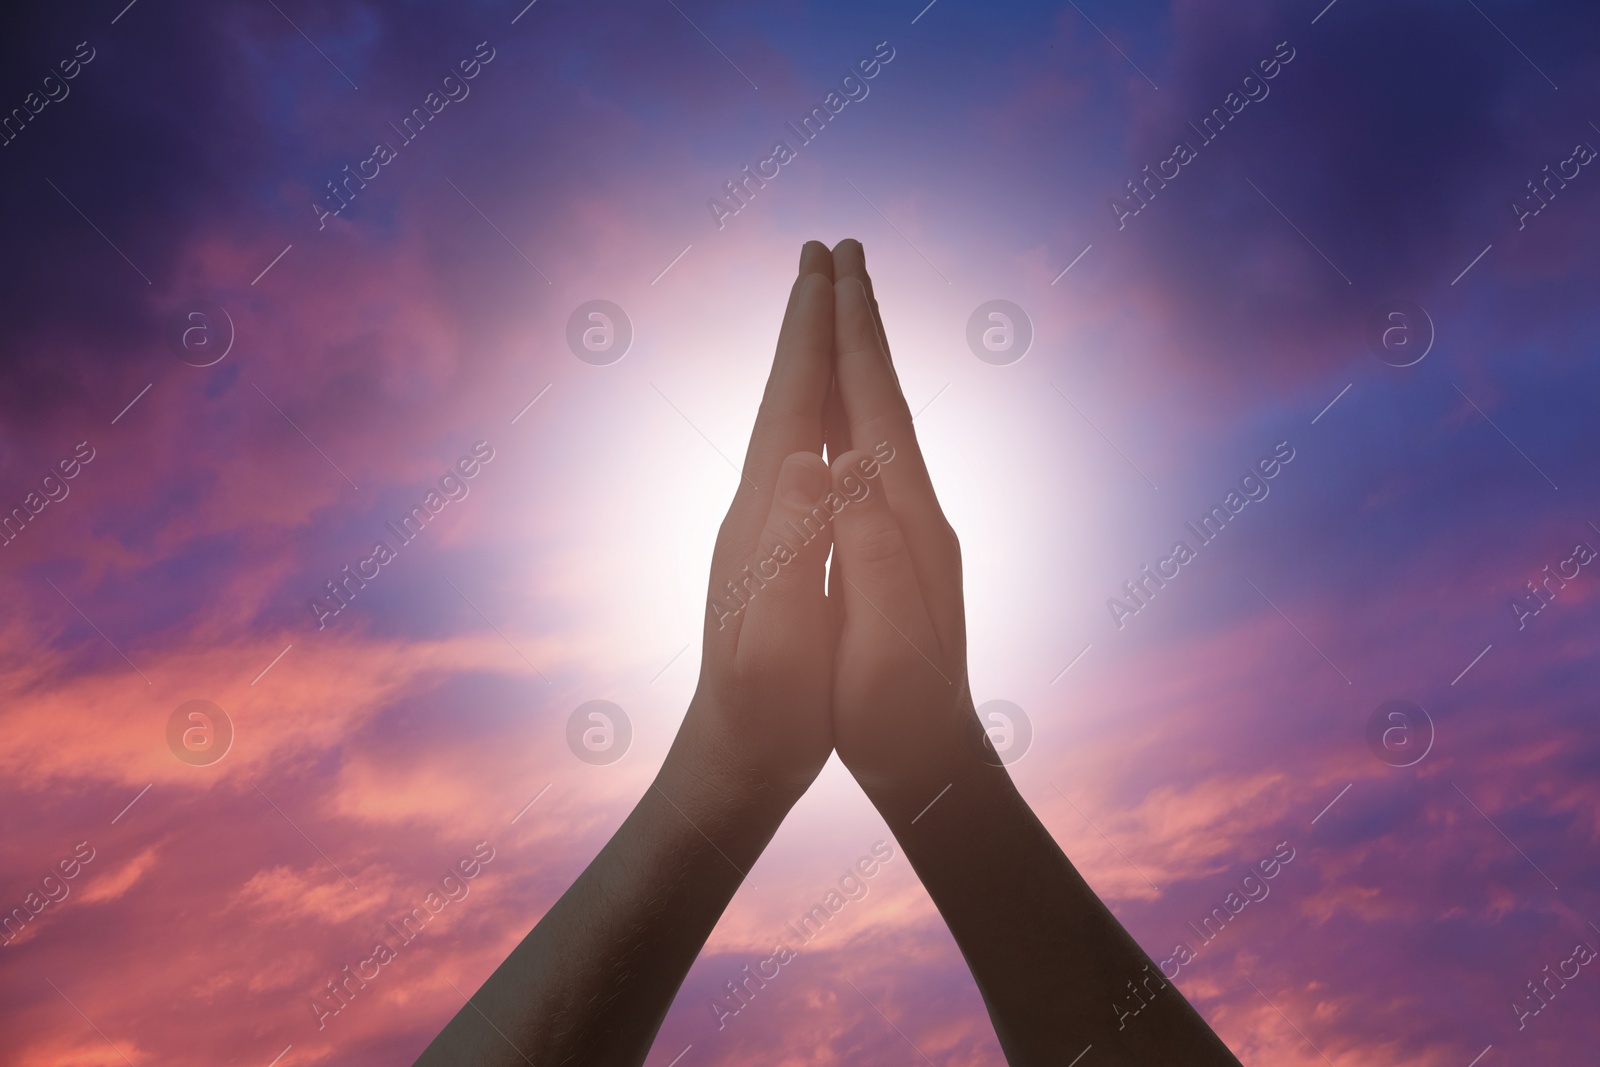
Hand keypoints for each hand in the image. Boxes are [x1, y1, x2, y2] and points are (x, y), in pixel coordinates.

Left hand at [669, 242, 840, 802]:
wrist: (734, 756)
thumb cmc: (769, 710)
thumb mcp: (779, 637)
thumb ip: (790, 548)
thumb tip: (806, 456)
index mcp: (765, 516)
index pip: (791, 404)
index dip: (810, 334)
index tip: (828, 267)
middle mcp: (756, 507)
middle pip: (783, 394)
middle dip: (804, 322)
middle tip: (822, 252)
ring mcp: (761, 526)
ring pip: (787, 419)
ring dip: (806, 360)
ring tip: (822, 313)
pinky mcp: (772, 549)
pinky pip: (797, 455)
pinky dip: (812, 412)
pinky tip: (821, 416)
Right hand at [823, 241, 980, 810]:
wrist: (935, 759)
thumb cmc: (895, 713)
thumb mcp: (882, 639)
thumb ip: (865, 549)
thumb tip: (838, 465)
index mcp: (905, 522)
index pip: (872, 408)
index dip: (851, 337)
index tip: (831, 269)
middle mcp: (917, 510)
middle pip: (885, 395)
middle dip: (862, 322)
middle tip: (841, 251)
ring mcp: (915, 528)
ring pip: (885, 421)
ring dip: (865, 358)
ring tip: (847, 308)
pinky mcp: (903, 550)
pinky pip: (878, 456)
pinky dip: (862, 410)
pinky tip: (850, 412)